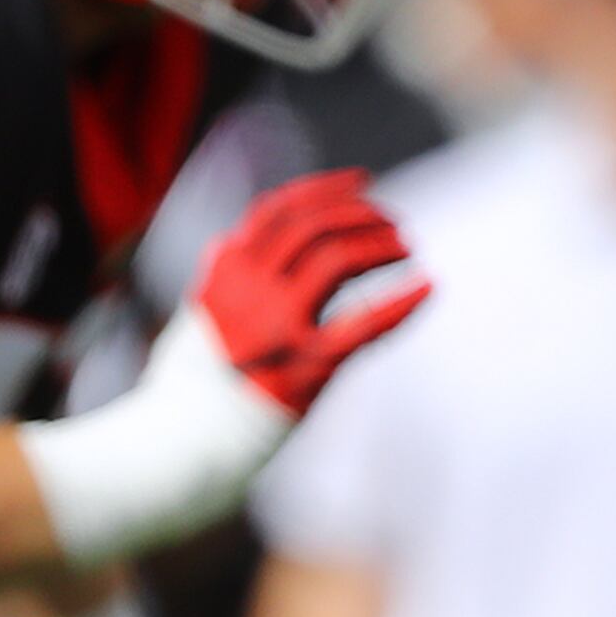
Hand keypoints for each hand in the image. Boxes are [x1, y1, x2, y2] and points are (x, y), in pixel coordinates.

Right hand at [194, 170, 427, 415]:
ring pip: (338, 259)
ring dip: (380, 246)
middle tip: (395, 223)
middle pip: (315, 227)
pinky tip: (428, 286)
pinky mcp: (307, 364)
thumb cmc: (200, 372)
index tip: (363, 180)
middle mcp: (248, 287)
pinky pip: (365, 322)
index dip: (326, 188)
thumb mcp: (204, 304)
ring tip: (406, 248)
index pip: (281, 209)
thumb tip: (248, 230)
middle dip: (362, 216)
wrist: (187, 435)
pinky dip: (402, 300)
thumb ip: (231, 267)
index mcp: (226, 267)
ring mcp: (278, 323)